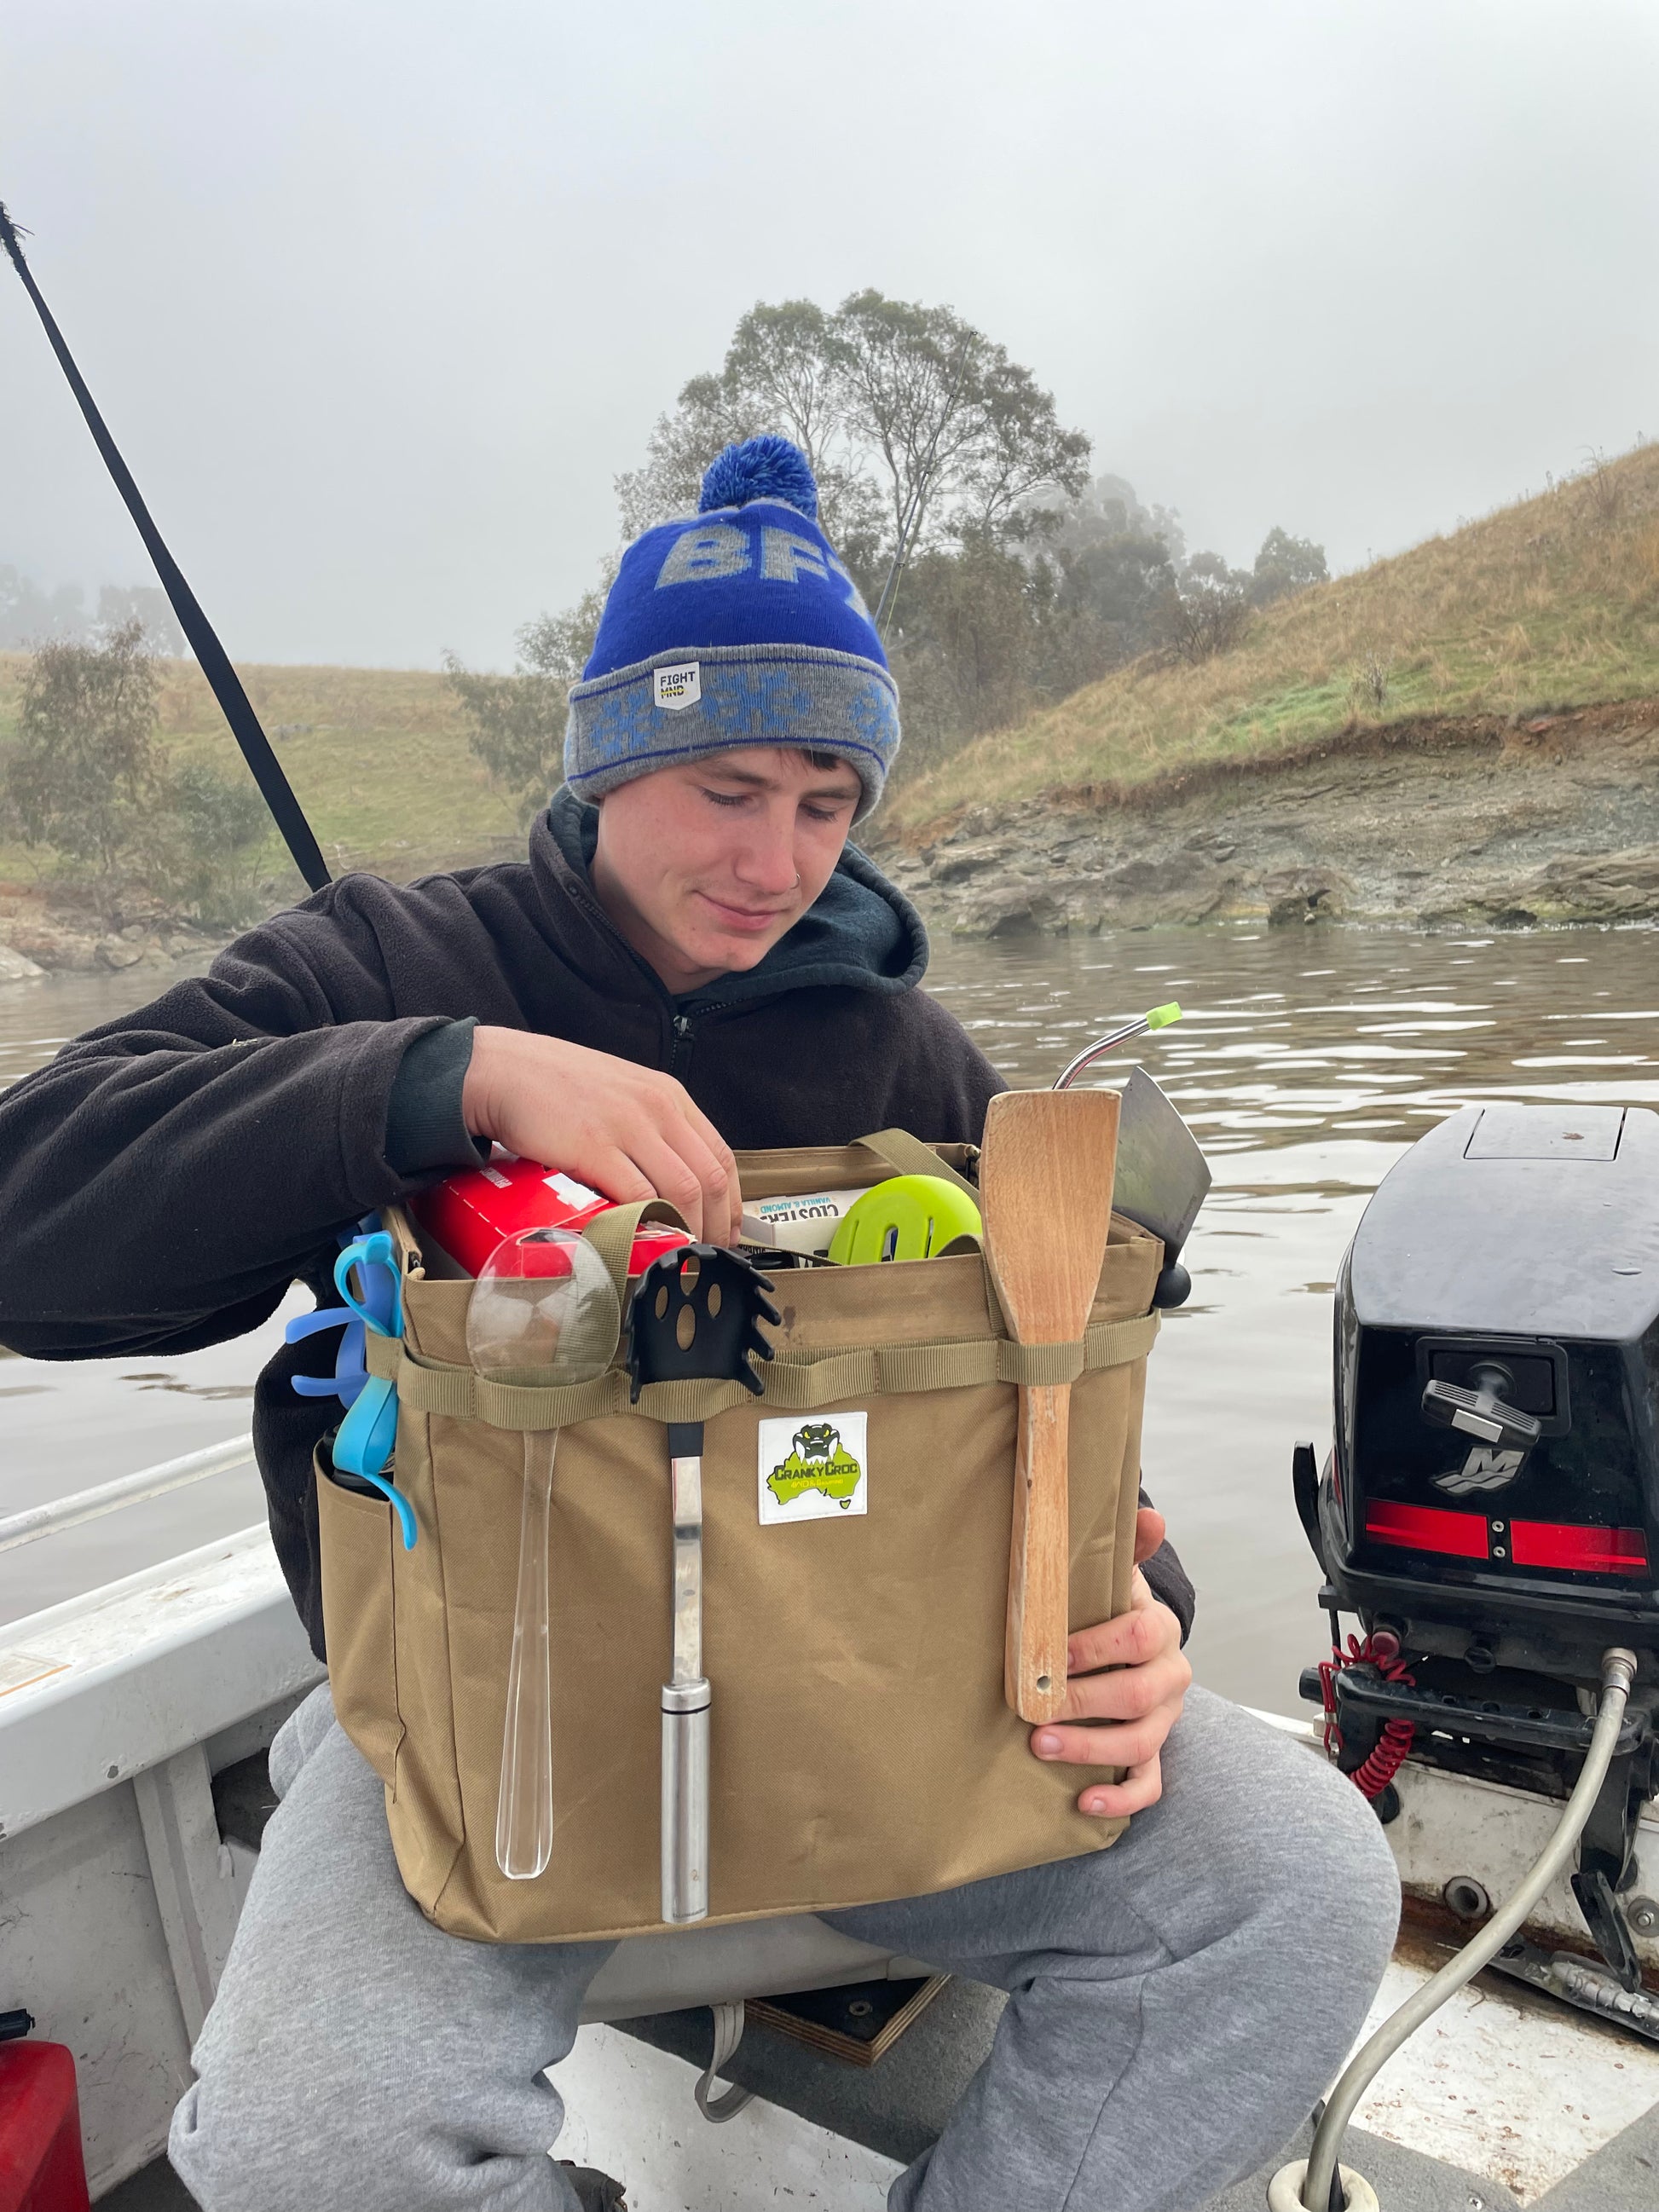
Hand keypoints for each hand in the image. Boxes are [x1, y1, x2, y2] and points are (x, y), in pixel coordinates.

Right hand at [462, 1028, 742, 1244]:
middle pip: (710, 1177)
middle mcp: (657, 1107)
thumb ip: (649, 1129)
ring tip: (682, 1255)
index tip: (725, 1229)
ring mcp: (628, 1126)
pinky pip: (639, 1196)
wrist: (503, 1071)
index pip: (720, 1154)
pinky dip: (651, 1225)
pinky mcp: (594, 1147)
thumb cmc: (555, 1085)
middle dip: (715, 1224)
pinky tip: (650, 1242)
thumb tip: (669, 1181)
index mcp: (668, 1095)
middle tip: (708, 1253)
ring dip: (689, 1231)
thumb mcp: (620, 1093)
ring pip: (684, 1190)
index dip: (731, 1201)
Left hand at [1029, 1506, 1190, 1818]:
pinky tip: (1085, 1803)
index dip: (1095, 1646)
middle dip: (1082, 1703)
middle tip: (1033, 1708)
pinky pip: (1149, 1784)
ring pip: (1140, 1744)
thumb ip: (1128, 1546)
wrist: (1133, 1644)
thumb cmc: (1110, 1609)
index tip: (1052, 1653)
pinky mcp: (1154, 1752)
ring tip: (1042, 1747)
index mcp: (1159, 1628)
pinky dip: (1121, 1799)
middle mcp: (1169, 1675)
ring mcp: (1164, 1718)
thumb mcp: (1116, 1575)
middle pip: (1136, 1696)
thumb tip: (1151, 1514)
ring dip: (1090, 1750)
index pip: (1138, 1636)